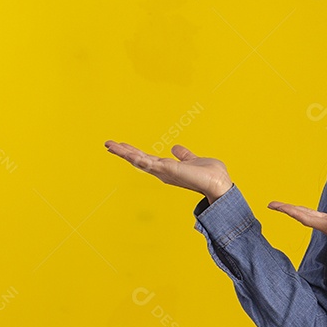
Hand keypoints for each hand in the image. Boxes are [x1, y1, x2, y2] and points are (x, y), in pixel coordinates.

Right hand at [104, 141, 231, 201]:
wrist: (218, 183)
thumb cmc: (210, 175)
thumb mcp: (194, 160)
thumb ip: (184, 156)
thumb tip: (175, 148)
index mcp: (168, 168)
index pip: (147, 159)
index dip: (134, 152)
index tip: (122, 145)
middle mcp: (163, 171)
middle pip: (138, 160)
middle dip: (123, 152)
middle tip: (108, 144)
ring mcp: (163, 171)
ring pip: (138, 160)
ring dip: (123, 152)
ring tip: (109, 145)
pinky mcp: (166, 170)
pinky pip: (146, 162)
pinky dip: (134, 156)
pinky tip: (123, 151)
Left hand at [268, 201, 326, 254]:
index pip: (306, 217)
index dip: (290, 211)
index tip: (275, 205)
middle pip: (304, 218)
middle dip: (288, 210)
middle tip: (272, 204)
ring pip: (309, 219)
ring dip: (296, 212)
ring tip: (284, 207)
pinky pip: (317, 219)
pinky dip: (307, 214)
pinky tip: (305, 212)